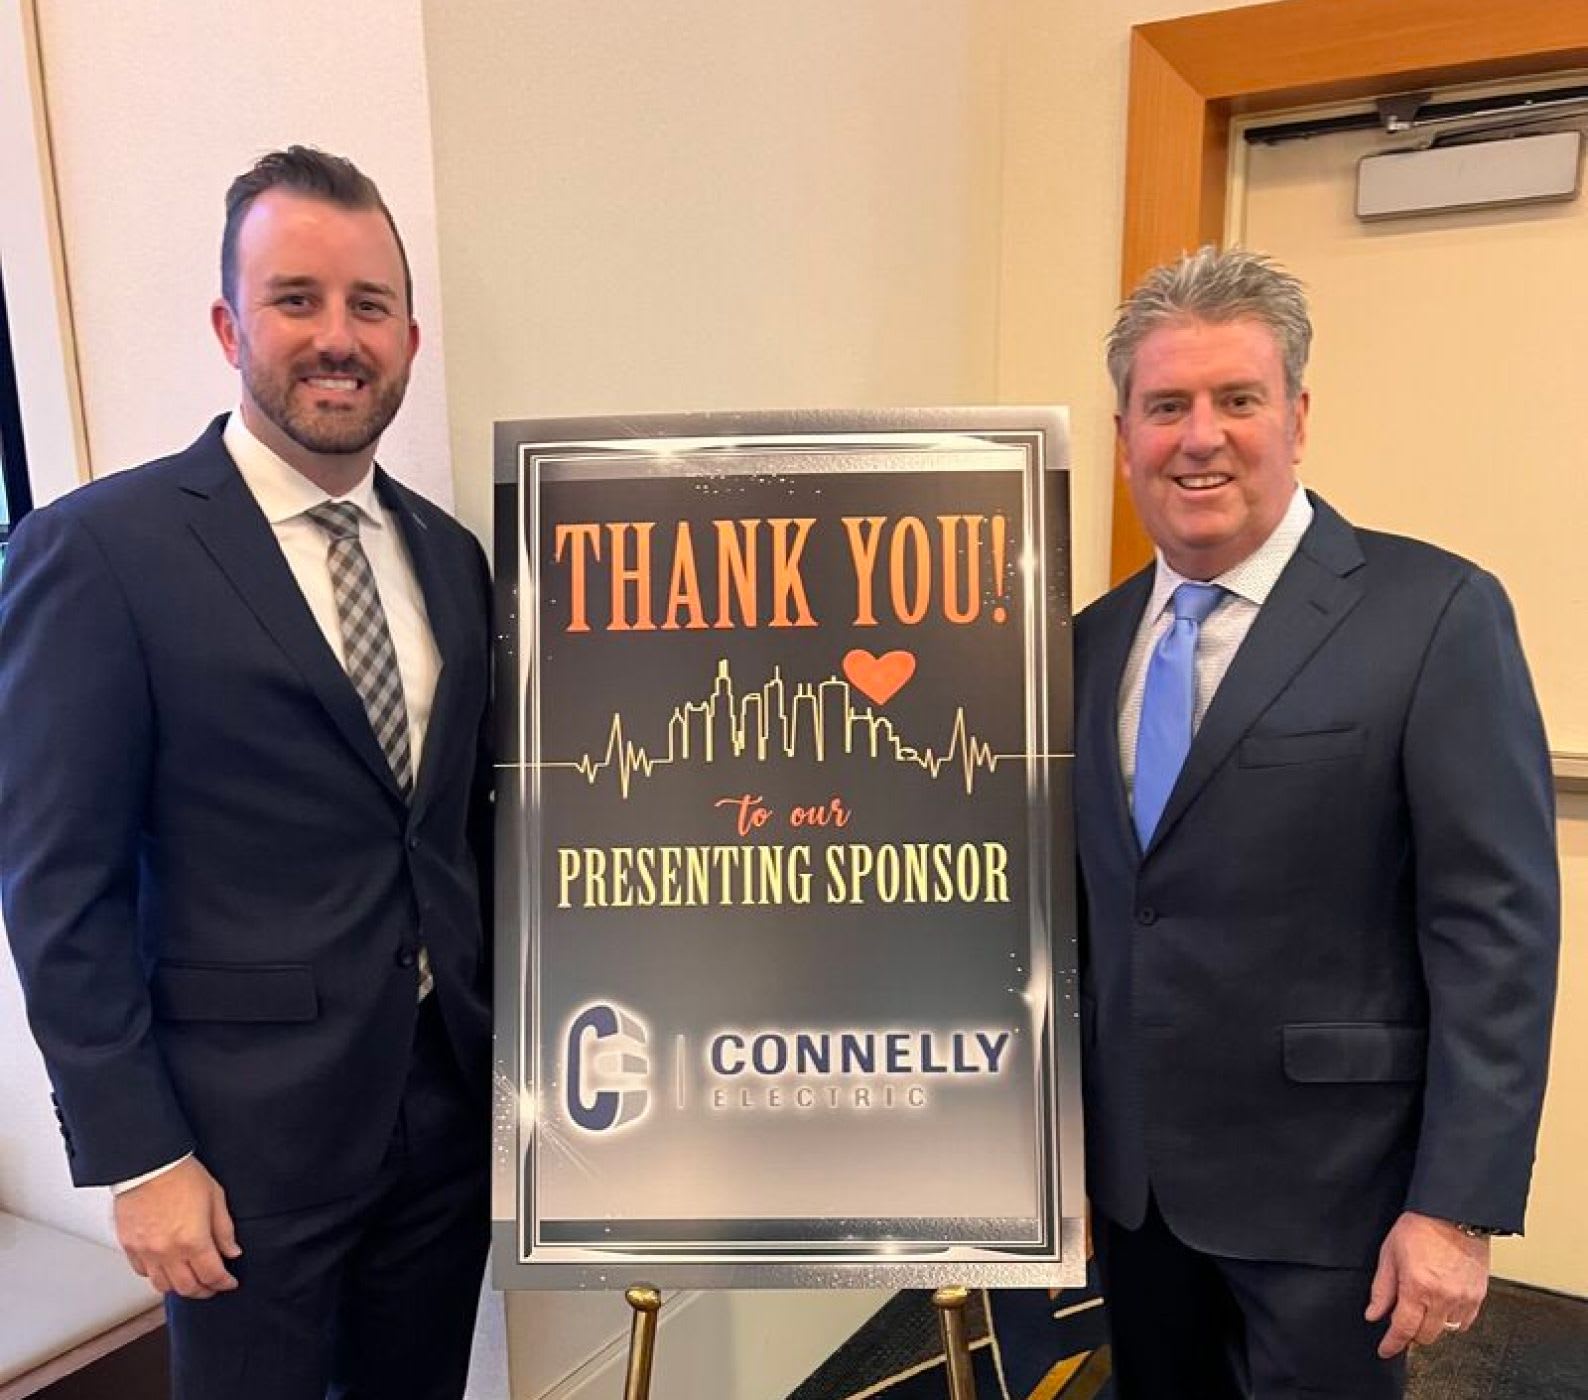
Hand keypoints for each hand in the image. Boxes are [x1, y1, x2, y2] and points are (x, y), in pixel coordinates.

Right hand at [113, 1157, 241, 1299]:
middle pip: (188, 1288)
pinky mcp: (129, 1247)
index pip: (212, 1275)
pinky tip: (166, 1268)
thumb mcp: (215, 1197)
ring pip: (163, 1286)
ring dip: (180, 1287)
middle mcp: (167, 1251)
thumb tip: (232, 1251)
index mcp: (193, 1240)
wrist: (147, 1163)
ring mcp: (145, 1251)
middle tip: (212, 1286)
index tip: (229, 1282)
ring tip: (191, 1280)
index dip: (224, 1283)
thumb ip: (224, 1230)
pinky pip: (143, 1273)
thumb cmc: (181, 1174)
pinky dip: (157, 1276)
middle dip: (204, 1291)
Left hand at [1365, 1210, 1488, 1356]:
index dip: (1392, 1344)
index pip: (1403, 1328)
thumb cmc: (1420, 1227)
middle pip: (1425, 1335)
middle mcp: (1442, 1296)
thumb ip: (1382, 1289)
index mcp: (1417, 1286)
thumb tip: (1373, 1314)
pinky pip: (1465, 1322)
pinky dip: (1451, 1321)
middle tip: (1401, 1324)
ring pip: (1445, 1331)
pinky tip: (1441, 1308)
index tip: (1385, 1350)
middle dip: (1410, 1334)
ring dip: (1431, 1327)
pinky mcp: (1478, 1295)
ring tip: (1421, 1311)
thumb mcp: (1389, 1254)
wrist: (1454, 1213)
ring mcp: (1463, 1298)